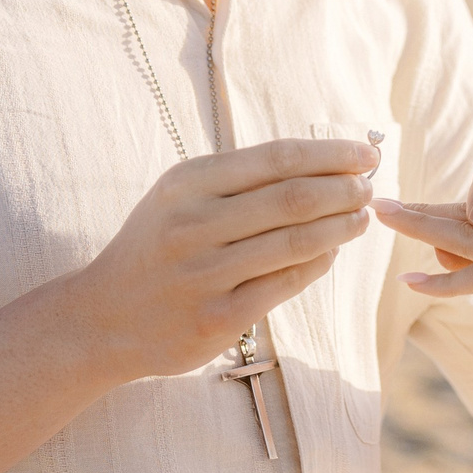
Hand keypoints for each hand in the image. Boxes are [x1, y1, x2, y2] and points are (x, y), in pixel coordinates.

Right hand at [64, 138, 378, 381]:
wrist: (102, 318)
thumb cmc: (157, 246)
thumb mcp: (180, 196)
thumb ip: (239, 178)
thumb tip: (324, 161)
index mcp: (187, 183)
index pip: (278, 158)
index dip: (331, 154)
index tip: (365, 153)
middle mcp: (194, 225)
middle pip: (295, 198)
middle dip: (345, 189)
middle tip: (370, 187)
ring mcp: (205, 275)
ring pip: (297, 242)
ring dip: (341, 227)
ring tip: (361, 218)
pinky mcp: (217, 319)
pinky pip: (285, 284)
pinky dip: (319, 264)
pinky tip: (332, 253)